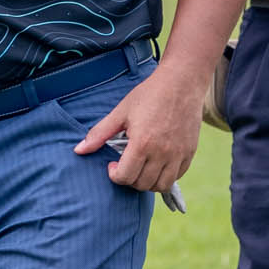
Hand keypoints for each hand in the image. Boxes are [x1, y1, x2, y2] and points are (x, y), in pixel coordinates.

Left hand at [74, 64, 201, 194]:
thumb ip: (99, 134)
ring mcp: (178, 154)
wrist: (181, 82)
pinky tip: (156, 163)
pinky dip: (165, 176)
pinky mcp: (190, 152)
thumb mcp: (120, 112)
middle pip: (142, 184)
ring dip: (147, 182)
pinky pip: (177, 176)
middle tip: (125, 166)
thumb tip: (78, 150)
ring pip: (161, 185)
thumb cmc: (149, 94)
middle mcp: (162, 152)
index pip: (125, 177)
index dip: (115, 175)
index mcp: (142, 143)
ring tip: (141, 168)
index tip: (113, 165)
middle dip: (129, 179)